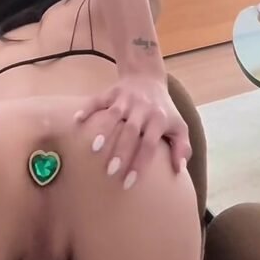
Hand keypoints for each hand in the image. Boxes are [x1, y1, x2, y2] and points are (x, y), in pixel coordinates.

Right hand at [74, 74, 190, 187]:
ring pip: (114, 115)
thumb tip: (178, 170)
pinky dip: (88, 109)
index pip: (149, 144)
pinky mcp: (112, 92)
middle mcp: (142, 108)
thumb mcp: (179, 126)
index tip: (129, 183)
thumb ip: (182, 148)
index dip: (140, 163)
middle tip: (111, 172)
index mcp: (158, 119)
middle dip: (121, 151)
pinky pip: (98, 100)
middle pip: (131, 131)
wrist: (147, 76)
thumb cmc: (163, 109)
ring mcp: (126, 99)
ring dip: (104, 131)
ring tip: (94, 149)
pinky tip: (77, 121)